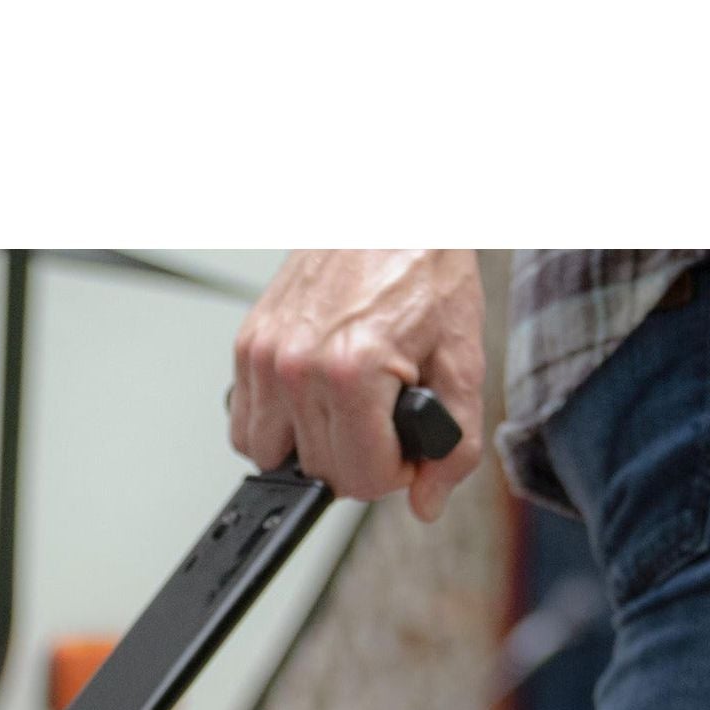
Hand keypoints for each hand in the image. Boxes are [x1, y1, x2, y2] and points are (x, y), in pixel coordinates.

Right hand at [228, 250, 485, 518]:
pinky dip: (279, 427)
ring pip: (273, 458)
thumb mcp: (463, 357)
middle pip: (319, 474)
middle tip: (384, 418)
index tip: (407, 445)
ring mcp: (264, 356)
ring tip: (347, 410)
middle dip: (358, 458)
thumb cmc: (423, 267)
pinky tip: (313, 400)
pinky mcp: (247, 345)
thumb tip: (428, 500)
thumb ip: (455, 443)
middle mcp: (296, 366)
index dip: (394, 473)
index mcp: (352, 371)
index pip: (360, 479)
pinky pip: (247, 424)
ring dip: (312, 447)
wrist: (389, 209)